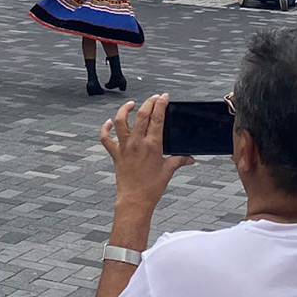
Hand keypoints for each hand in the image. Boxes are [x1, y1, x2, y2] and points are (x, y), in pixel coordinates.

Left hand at [99, 94, 192, 213]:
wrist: (135, 200)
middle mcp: (137, 143)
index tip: (164, 97)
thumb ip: (179, 161)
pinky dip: (105, 128)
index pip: (157, 118)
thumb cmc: (152, 187)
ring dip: (126, 110)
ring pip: (121, 121)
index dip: (161, 104)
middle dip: (149, 102)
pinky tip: (109, 122)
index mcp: (152, 145)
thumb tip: (191, 158)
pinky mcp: (115, 153)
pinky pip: (106, 138)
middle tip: (155, 97)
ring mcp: (124, 146)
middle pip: (141, 115)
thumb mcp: (168, 171)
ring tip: (132, 104)